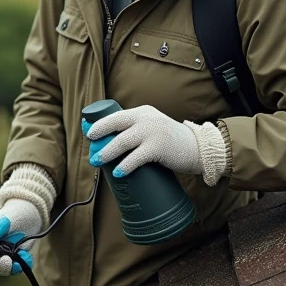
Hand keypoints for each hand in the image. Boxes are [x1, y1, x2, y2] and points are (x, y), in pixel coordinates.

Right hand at [0, 198, 40, 275]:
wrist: (30, 211)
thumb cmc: (11, 214)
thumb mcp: (0, 222)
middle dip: (1, 266)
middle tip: (6, 258)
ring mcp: (9, 254)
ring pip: (8, 269)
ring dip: (12, 267)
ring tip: (18, 256)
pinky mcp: (21, 256)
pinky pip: (22, 266)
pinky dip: (25, 263)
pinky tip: (26, 254)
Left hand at [82, 105, 201, 177]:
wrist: (198, 149)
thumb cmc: (171, 143)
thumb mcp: (153, 129)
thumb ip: (136, 132)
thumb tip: (109, 147)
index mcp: (142, 112)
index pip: (116, 115)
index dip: (99, 123)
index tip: (88, 131)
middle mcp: (146, 118)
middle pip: (115, 122)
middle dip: (98, 132)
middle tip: (89, 142)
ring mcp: (152, 132)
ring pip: (122, 141)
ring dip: (106, 152)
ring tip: (97, 160)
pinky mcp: (159, 147)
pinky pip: (136, 157)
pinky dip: (125, 165)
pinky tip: (117, 172)